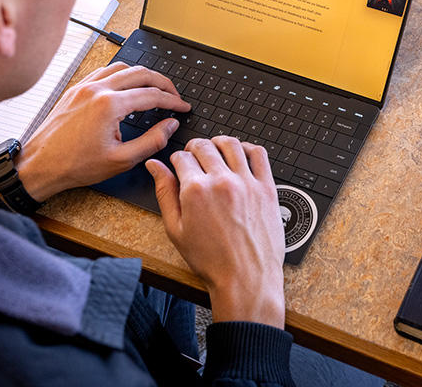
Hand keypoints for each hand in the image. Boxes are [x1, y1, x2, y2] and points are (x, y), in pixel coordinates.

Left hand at [16, 63, 190, 201]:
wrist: (40, 164)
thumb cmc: (75, 164)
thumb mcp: (121, 160)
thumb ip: (152, 141)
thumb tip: (170, 126)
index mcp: (110, 105)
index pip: (152, 95)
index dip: (173, 101)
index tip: (183, 107)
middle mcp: (97, 89)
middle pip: (141, 73)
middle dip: (163, 83)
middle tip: (174, 95)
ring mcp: (84, 86)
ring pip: (122, 67)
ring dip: (142, 75)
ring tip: (154, 88)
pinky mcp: (76, 89)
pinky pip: (104, 71)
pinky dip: (122, 74)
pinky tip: (127, 85)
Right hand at [148, 136, 285, 328]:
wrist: (246, 278)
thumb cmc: (212, 260)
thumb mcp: (176, 229)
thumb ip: (164, 193)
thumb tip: (155, 167)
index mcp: (195, 190)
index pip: (182, 157)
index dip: (177, 159)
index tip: (180, 165)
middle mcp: (221, 181)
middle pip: (204, 146)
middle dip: (195, 147)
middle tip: (195, 156)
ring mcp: (247, 183)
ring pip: (231, 144)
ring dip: (219, 143)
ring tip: (216, 150)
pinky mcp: (267, 188)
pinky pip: (259, 154)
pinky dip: (248, 148)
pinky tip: (241, 154)